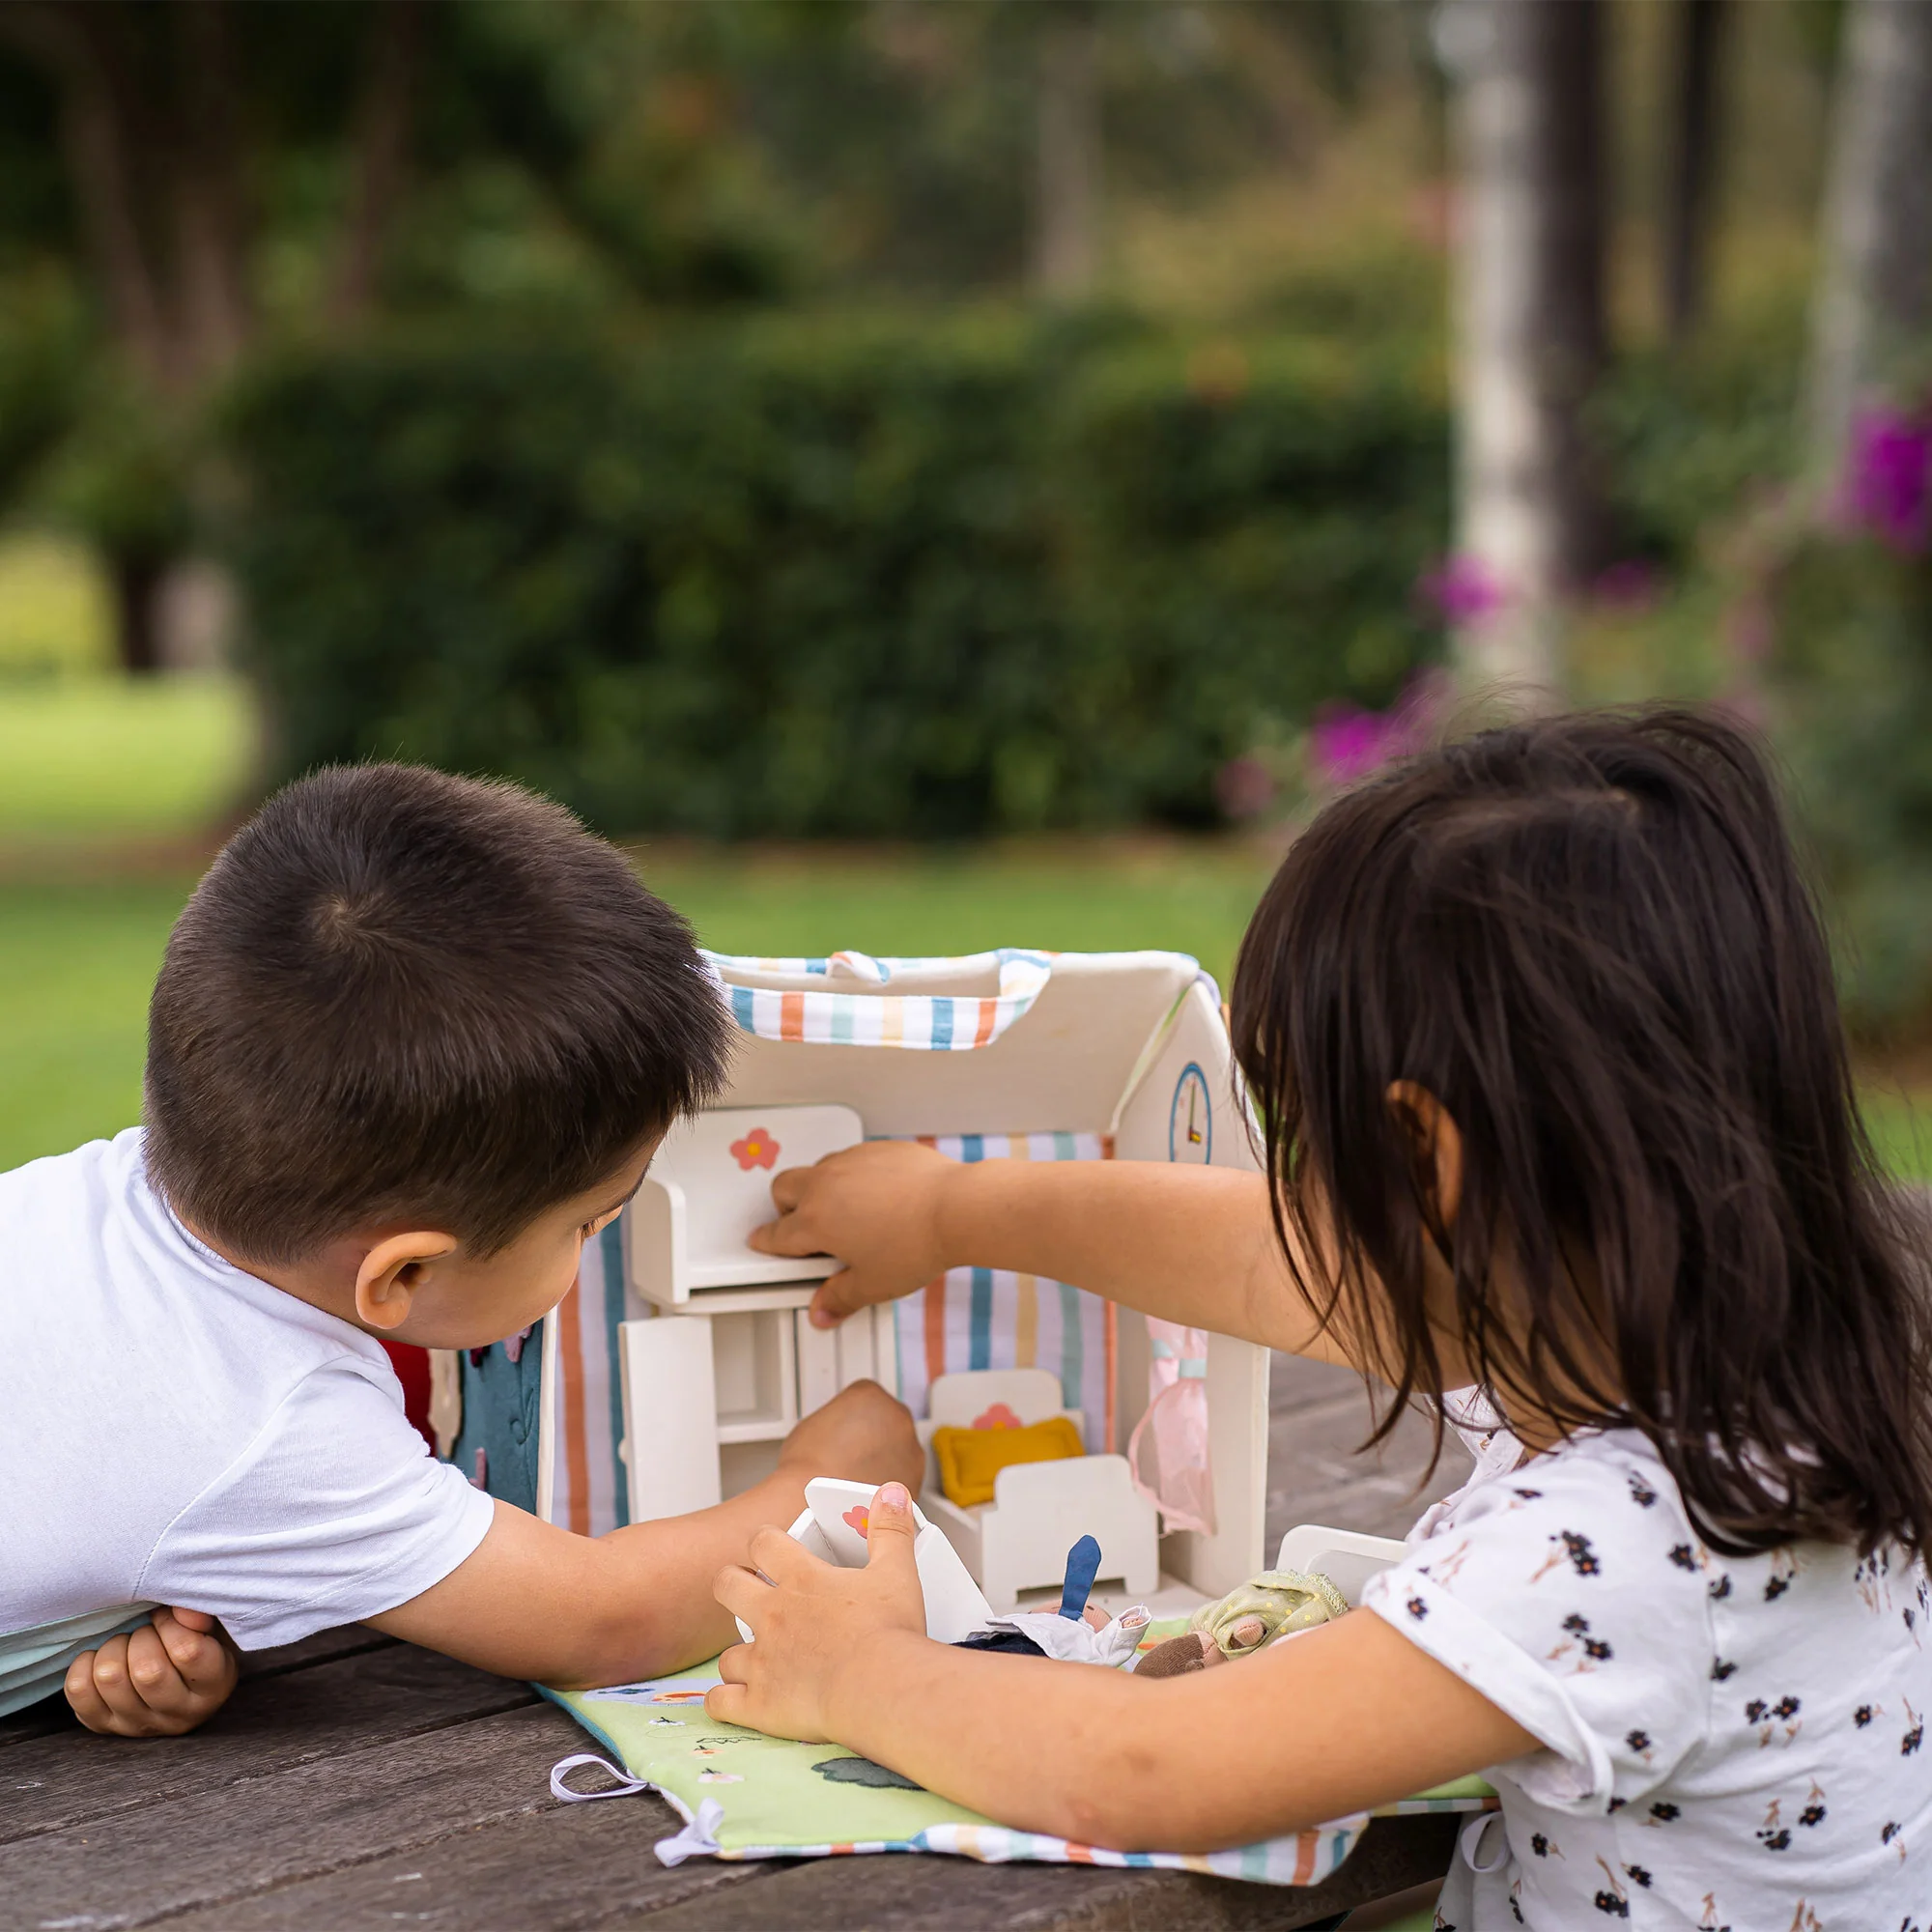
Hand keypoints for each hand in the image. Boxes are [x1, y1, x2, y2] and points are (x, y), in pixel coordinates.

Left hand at [66, 1608, 238, 1737]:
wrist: (177, 1680)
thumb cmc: (199, 1644)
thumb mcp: (214, 1629)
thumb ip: (202, 1616)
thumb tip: (179, 1609)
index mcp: (214, 1687)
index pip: (187, 1652)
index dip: (170, 1623)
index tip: (169, 1615)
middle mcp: (179, 1715)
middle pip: (146, 1672)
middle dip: (142, 1637)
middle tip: (148, 1631)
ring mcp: (137, 1725)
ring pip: (110, 1678)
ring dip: (115, 1648)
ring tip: (127, 1644)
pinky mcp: (103, 1726)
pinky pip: (78, 1690)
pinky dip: (86, 1663)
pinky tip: (104, 1659)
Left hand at [708, 1481, 926, 1741]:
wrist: (881, 1688)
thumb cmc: (889, 1634)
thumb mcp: (897, 1571)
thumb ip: (891, 1529)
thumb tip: (891, 1491)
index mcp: (803, 1580)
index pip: (763, 1542)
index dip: (764, 1542)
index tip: (770, 1547)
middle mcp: (774, 1615)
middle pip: (726, 1585)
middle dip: (732, 1583)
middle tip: (747, 1591)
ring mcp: (763, 1661)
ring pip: (727, 1653)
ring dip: (739, 1654)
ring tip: (755, 1658)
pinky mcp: (760, 1704)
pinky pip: (722, 1703)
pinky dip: (725, 1702)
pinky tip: (734, 1702)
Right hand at [750, 1140, 953, 1329]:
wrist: (956, 1208)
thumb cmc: (917, 1242)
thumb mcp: (874, 1284)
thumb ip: (840, 1299)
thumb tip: (824, 1311)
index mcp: (816, 1220)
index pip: (777, 1234)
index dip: (767, 1243)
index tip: (764, 1243)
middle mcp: (827, 1184)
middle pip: (784, 1188)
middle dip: (785, 1208)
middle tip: (803, 1227)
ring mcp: (852, 1161)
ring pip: (818, 1168)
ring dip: (820, 1188)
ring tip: (844, 1212)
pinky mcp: (879, 1149)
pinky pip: (853, 1158)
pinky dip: (855, 1174)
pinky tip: (877, 1194)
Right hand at [777, 1379, 923, 1494]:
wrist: (814, 1507)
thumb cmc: (808, 1469)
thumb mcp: (811, 1425)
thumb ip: (834, 1419)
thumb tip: (836, 1432)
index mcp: (870, 1395)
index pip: (864, 1398)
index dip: (851, 1418)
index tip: (844, 1432)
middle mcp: (898, 1417)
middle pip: (888, 1422)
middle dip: (874, 1437)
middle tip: (851, 1455)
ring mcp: (912, 1449)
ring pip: (900, 1451)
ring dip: (885, 1461)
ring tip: (857, 1479)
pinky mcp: (916, 1480)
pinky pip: (903, 1479)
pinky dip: (890, 1485)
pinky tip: (867, 1494)